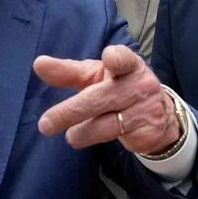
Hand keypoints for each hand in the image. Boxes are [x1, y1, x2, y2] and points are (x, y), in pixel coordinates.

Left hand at [35, 45, 179, 154]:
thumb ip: (68, 72)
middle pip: (99, 99)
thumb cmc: (119, 88)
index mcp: (128, 65)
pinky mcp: (146, 133)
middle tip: (45, 124)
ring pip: (105, 125)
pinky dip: (96, 139)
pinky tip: (93, 137)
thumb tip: (38, 64)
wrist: (159, 116)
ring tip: (72, 136)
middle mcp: (139, 85)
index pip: (124, 59)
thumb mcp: (96, 77)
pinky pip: (114, 139)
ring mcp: (145, 110)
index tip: (110, 59)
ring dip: (81, 132)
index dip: (117, 59)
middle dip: (69, 112)